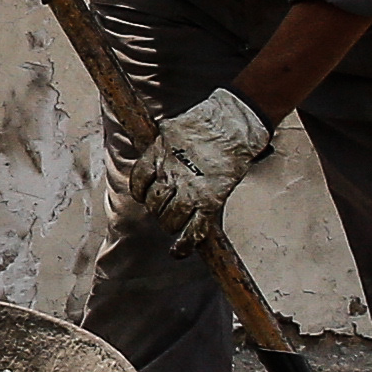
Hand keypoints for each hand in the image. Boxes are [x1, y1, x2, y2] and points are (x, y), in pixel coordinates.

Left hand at [114, 87, 270, 249]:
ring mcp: (190, 190)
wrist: (234, 123)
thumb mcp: (173, 129)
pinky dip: (185, 244)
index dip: (141, 191)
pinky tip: (179, 251)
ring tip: (175, 221)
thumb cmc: (208, 121)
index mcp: (158, 155)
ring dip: (170, 224)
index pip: (138, 181)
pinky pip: (194, 229)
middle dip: (157, 209)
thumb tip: (159, 149)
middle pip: (153, 203)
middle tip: (167, 207)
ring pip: (169, 219)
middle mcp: (170, 175)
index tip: (146, 194)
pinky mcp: (210, 202)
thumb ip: (163, 145)